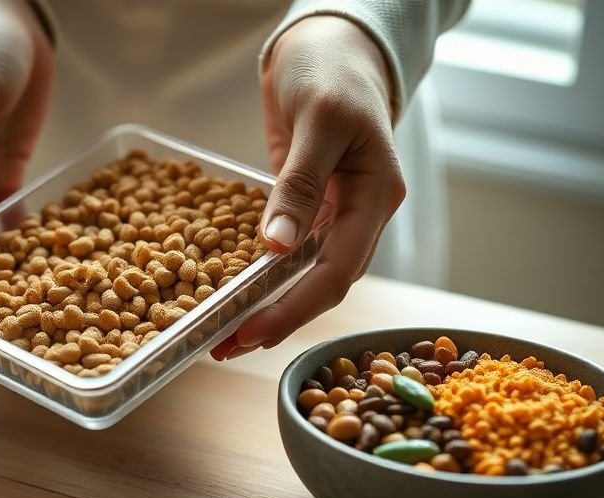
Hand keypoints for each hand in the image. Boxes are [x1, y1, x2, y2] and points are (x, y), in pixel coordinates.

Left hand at [212, 16, 405, 359]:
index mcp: (377, 197)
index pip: (338, 272)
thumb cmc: (333, 70)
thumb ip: (299, 184)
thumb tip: (277, 248)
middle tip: (226, 346)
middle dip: (277, 319)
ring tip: (226, 332)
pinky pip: (288, 249)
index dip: (295, 309)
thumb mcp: (319, 121)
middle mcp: (360, 214)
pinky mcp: (307, 205)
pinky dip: (262, 274)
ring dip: (268, 304)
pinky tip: (234, 291)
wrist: (330, 45)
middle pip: (322, 284)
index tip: (251, 334)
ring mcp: (335, 212)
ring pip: (305, 274)